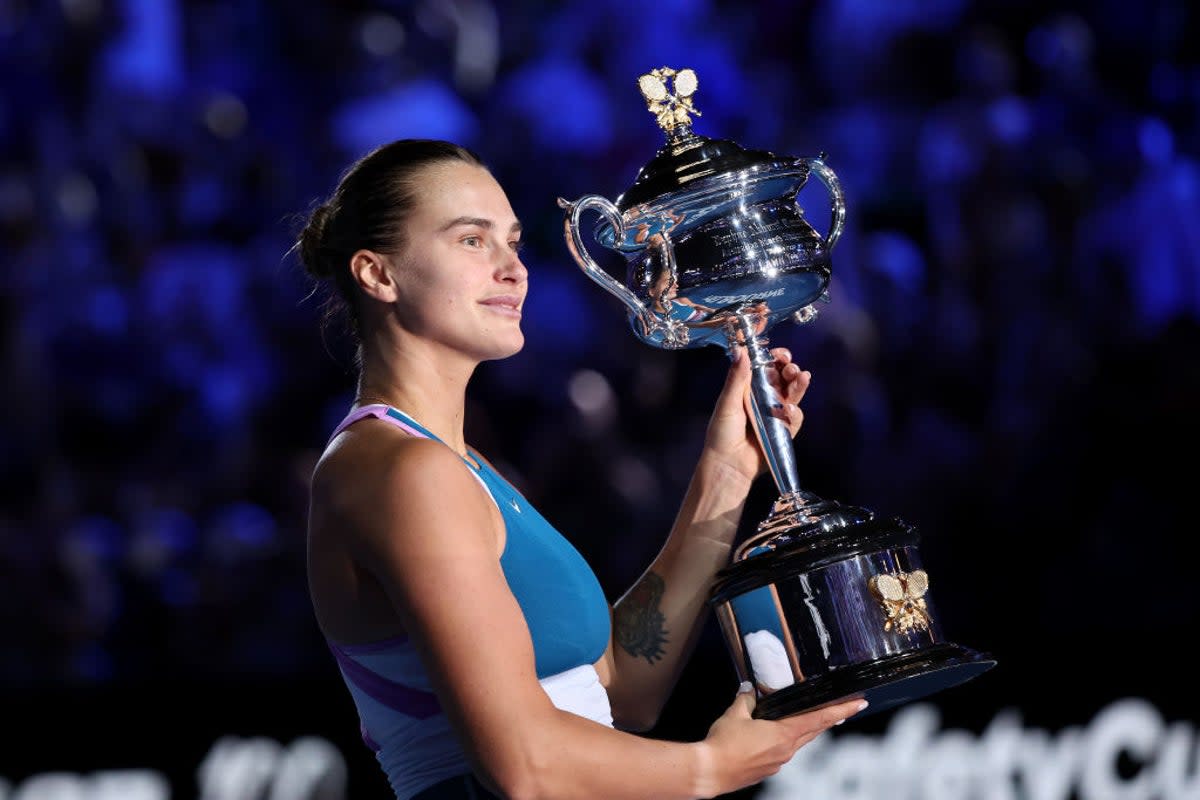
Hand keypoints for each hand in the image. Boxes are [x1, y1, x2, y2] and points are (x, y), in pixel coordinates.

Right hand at [697, 682, 865, 796]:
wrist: (709, 771)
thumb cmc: (723, 746)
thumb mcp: (735, 713)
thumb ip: (746, 699)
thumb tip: (749, 690)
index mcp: (783, 734)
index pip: (819, 719)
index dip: (840, 710)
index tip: (857, 704)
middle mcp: (785, 750)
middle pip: (814, 731)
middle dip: (830, 718)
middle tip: (845, 708)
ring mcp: (777, 762)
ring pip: (798, 741)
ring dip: (805, 728)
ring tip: (805, 716)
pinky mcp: (767, 768)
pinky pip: (782, 750)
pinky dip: (784, 739)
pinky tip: (771, 733)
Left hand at [701, 345, 810, 482]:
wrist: (729, 464)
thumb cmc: (722, 434)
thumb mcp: (727, 402)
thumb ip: (736, 378)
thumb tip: (741, 350)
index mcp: (749, 387)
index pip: (765, 365)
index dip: (774, 356)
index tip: (779, 352)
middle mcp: (764, 397)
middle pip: (784, 377)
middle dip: (790, 368)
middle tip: (790, 364)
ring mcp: (776, 413)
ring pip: (794, 393)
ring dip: (799, 384)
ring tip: (800, 377)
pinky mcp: (785, 429)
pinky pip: (795, 416)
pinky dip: (794, 411)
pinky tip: (787, 410)